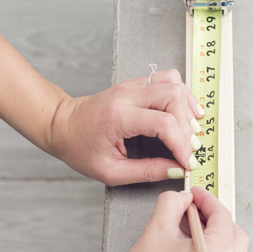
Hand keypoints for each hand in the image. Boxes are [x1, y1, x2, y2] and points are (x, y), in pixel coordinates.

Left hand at [48, 69, 204, 185]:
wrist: (61, 124)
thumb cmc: (79, 148)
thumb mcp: (110, 171)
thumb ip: (146, 171)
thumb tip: (175, 170)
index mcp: (118, 116)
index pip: (163, 123)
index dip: (181, 144)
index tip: (187, 161)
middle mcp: (127, 95)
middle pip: (173, 95)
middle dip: (187, 124)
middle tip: (189, 146)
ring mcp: (132, 85)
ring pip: (174, 82)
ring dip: (187, 106)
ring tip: (191, 129)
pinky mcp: (135, 83)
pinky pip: (167, 80)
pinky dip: (181, 96)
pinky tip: (184, 113)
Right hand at [107, 187, 249, 251]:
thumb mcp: (157, 229)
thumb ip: (173, 204)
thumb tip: (182, 200)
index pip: (223, 217)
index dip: (208, 200)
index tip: (196, 194)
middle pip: (234, 236)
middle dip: (216, 219)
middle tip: (194, 209)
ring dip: (214, 238)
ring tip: (187, 231)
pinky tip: (188, 251)